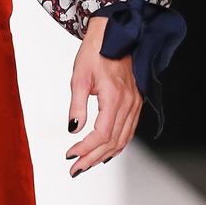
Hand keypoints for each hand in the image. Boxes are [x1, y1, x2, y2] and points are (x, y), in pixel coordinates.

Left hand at [65, 16, 142, 175]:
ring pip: (123, 139)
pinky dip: (117, 144)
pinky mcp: (136, 102)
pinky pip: (129, 130)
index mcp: (115, 97)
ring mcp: (136, 103)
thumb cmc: (95, 52)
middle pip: (113, 141)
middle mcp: (130, 103)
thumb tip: (73, 130)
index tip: (70, 155)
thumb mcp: (79, 78)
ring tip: (86, 164)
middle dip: (92, 158)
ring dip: (104, 155)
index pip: (102, 134)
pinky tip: (105, 152)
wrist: (114, 35)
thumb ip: (77, 106)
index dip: (86, 148)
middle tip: (74, 169)